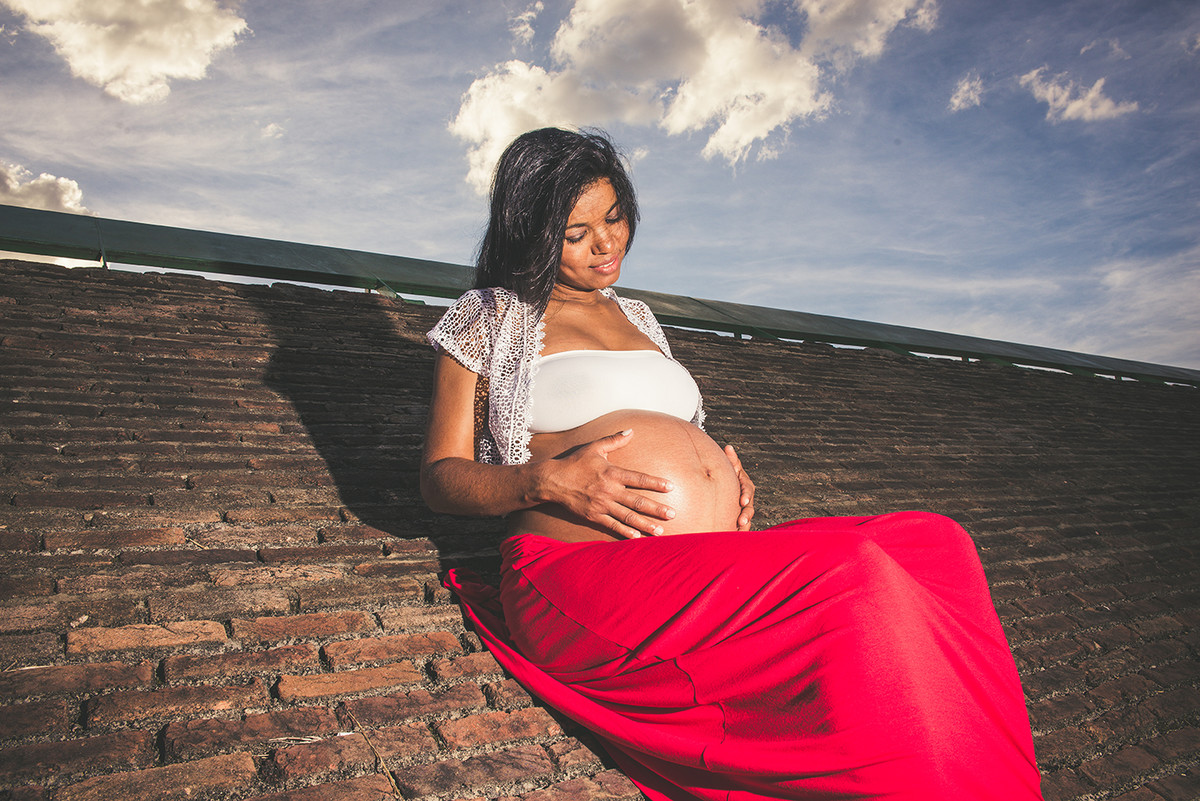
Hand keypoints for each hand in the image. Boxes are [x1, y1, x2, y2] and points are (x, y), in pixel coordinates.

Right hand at [540, 429, 675, 538]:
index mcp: (612, 473)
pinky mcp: (593, 515)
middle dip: (656, 509)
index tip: (671, 487)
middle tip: (672, 514)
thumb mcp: (594, 448)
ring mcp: (602, 505)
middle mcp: (609, 490)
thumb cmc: (575, 462)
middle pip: (637, 501)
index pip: (639, 479)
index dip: (656, 483)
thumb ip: (614, 440)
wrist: (553, 480)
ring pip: (628, 516)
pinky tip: (637, 537)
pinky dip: (625, 531)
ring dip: (645, 524)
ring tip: (660, 531)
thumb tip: (630, 431)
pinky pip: (612, 525)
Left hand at [724, 445, 755, 530]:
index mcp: (746, 485)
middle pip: (749, 508)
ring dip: (744, 526)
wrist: (725, 485)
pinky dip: (739, 532)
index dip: (746, 496)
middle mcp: (747, 498)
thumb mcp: (731, 467)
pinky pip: (741, 526)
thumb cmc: (729, 474)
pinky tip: (734, 538)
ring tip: (739, 532)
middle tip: (741, 522)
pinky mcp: (739, 517)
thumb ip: (731, 460)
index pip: (747, 490)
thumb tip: (728, 447)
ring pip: (747, 518)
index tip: (743, 501)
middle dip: (746, 515)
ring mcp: (744, 508)